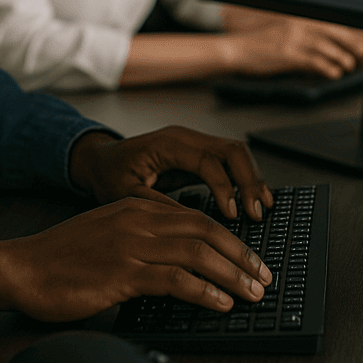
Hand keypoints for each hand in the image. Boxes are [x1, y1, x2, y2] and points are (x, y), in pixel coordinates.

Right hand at [0, 196, 271, 320]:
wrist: (24, 266)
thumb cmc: (62, 257)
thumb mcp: (107, 235)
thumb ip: (139, 238)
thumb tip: (178, 262)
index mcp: (135, 208)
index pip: (196, 215)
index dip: (229, 237)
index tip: (249, 258)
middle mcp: (137, 220)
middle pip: (205, 229)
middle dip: (240, 253)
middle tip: (263, 275)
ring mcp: (131, 245)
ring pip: (196, 252)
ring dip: (232, 274)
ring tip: (252, 292)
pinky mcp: (122, 273)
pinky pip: (174, 279)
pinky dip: (203, 292)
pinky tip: (219, 303)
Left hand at [68, 126, 271, 220]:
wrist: (101, 160)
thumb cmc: (110, 175)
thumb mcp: (126, 194)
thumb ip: (157, 205)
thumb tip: (190, 224)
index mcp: (167, 144)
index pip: (208, 161)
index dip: (224, 188)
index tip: (233, 216)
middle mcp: (185, 138)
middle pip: (231, 150)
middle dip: (249, 181)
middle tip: (256, 213)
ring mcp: (194, 144)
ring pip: (236, 153)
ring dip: (252, 179)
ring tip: (261, 208)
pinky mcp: (198, 155)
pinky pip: (230, 161)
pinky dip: (245, 179)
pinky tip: (253, 200)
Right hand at [222, 6, 362, 78]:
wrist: (238, 50)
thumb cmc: (261, 46)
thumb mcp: (285, 37)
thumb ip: (308, 41)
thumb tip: (332, 51)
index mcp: (299, 20)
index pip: (331, 23)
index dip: (351, 31)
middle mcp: (298, 26)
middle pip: (333, 31)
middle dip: (353, 42)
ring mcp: (292, 39)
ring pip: (326, 46)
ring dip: (342, 57)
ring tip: (349, 65)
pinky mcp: (287, 54)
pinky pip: (313, 60)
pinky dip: (326, 68)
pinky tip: (333, 73)